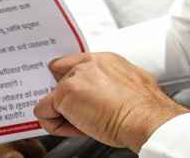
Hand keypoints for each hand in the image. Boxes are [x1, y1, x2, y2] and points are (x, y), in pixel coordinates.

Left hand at [33, 52, 188, 152]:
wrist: (145, 117)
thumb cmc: (144, 108)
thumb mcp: (132, 85)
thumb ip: (112, 83)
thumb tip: (105, 96)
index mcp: (105, 60)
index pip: (74, 64)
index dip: (70, 81)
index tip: (72, 95)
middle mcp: (88, 63)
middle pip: (59, 78)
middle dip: (65, 98)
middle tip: (79, 114)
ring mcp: (75, 77)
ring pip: (52, 97)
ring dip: (62, 114)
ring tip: (85, 124)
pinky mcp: (65, 93)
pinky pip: (44, 111)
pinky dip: (54, 124)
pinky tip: (76, 129)